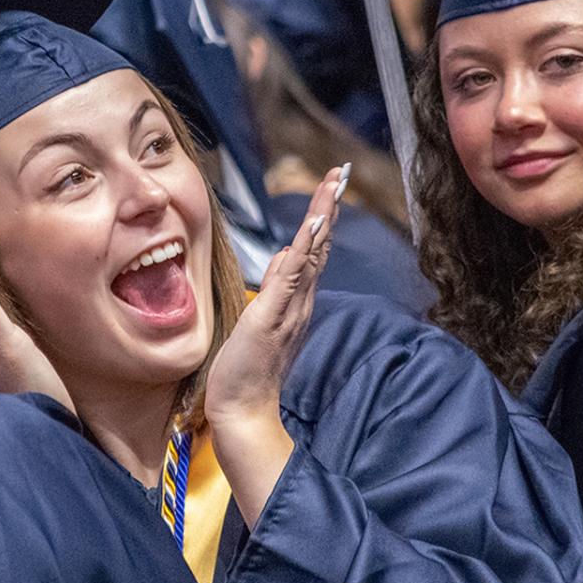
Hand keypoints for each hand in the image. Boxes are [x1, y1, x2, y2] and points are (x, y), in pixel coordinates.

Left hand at [203, 164, 344, 525]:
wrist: (242, 410)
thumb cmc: (247, 370)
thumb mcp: (260, 319)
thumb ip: (275, 287)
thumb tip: (284, 253)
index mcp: (297, 301)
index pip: (313, 251)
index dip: (323, 217)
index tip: (331, 185)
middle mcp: (300, 301)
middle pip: (319, 244)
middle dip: (329, 205)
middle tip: (340, 171)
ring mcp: (289, 307)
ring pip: (311, 254)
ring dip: (322, 217)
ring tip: (333, 184)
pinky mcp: (273, 315)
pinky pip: (292, 276)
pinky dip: (305, 248)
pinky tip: (315, 223)